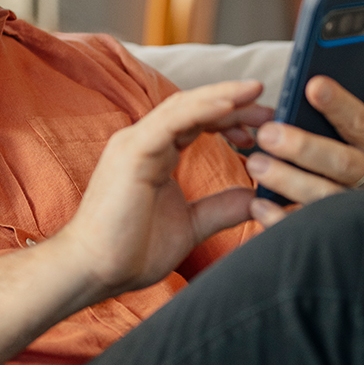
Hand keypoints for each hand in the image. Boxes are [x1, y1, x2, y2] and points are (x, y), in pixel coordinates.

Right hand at [53, 80, 273, 299]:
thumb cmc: (131, 251)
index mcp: (155, 153)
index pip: (197, 122)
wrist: (93, 272)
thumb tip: (256, 198)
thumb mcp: (191, 225)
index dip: (231, 118)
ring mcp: (136, 143)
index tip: (264, 125)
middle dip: (234, 104)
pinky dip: (202, 109)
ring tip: (255, 92)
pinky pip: (171, 121)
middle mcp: (144, 141)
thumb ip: (221, 208)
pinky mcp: (132, 152)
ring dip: (222, 97)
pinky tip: (229, 105)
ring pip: (184, 106)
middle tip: (270, 107)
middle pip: (195, 108)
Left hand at [245, 72, 363, 225]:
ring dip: (287, 180)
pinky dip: (280, 217)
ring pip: (323, 196)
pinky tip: (257, 204)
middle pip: (341, 161)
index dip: (338, 103)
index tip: (312, 85)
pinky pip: (305, 226)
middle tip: (267, 133)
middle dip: (303, 146)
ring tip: (256, 165)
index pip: (360, 121)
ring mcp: (356, 210)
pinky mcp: (336, 237)